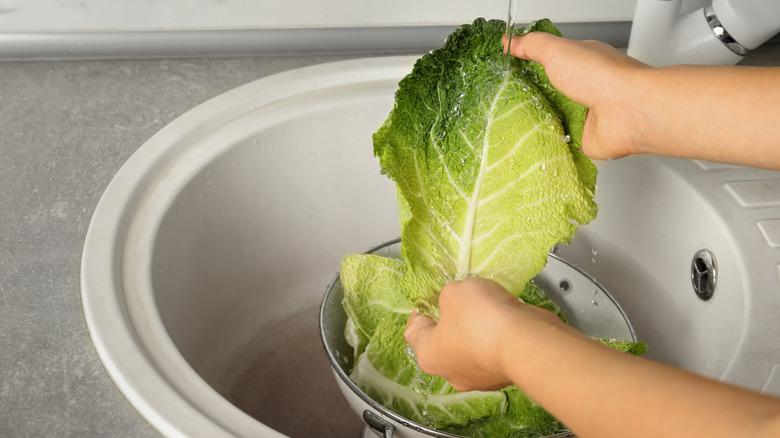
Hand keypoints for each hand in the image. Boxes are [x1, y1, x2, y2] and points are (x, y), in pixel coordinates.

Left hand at [404, 277, 564, 391]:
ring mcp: (479, 378)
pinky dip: (497, 337)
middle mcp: (451, 372)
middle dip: (451, 319)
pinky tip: (504, 320)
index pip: (413, 331)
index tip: (430, 298)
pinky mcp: (503, 375)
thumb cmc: (481, 318)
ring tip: (487, 308)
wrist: (526, 343)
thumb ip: (447, 296)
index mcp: (428, 355)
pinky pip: (493, 352)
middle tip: (461, 301)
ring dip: (476, 329)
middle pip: (442, 342)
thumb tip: (456, 301)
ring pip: (470, 348)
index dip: (420, 310)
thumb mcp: (453, 292)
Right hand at [504, 32, 649, 161]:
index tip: (505, 69)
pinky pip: (557, 141)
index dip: (526, 65)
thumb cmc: (603, 77)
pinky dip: (546, 141)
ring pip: (550, 118)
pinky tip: (532, 140)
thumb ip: (532, 45)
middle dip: (527, 96)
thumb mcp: (558, 50)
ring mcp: (583, 114)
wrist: (628, 111)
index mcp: (580, 63)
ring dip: (535, 120)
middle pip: (547, 92)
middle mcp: (583, 88)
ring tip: (512, 120)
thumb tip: (509, 41)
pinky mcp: (582, 138)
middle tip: (504, 99)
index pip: (548, 62)